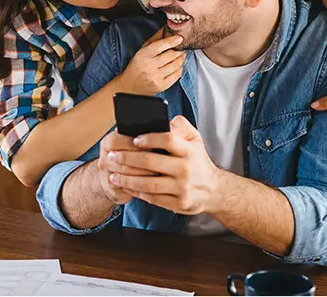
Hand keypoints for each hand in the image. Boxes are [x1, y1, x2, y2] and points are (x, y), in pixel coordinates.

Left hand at [105, 116, 220, 214]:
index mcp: (190, 151)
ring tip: (113, 175)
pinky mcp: (179, 204)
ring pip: (148, 183)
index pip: (167, 139)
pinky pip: (153, 198)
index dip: (149, 138)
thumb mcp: (195, 139)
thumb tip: (163, 121)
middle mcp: (186, 169)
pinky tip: (126, 187)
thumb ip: (180, 126)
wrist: (214, 191)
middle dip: (127, 158)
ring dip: (127, 179)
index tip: (133, 139)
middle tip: (112, 156)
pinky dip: (137, 193)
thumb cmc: (198, 161)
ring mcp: (183, 188)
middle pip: (151, 161)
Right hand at [115, 28, 184, 94]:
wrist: (130, 86)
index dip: (171, 41)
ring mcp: (156, 78)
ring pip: (175, 65)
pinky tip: (177, 66)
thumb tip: (167, 28)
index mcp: (143, 56)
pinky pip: (176, 75)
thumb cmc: (137, 66)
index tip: (179, 38)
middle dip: (179, 50)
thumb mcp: (142, 50)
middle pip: (170, 55)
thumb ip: (155, 39)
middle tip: (181, 48)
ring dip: (181, 59)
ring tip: (180, 56)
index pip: (159, 46)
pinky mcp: (161, 86)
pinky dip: (180, 69)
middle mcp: (149, 67)